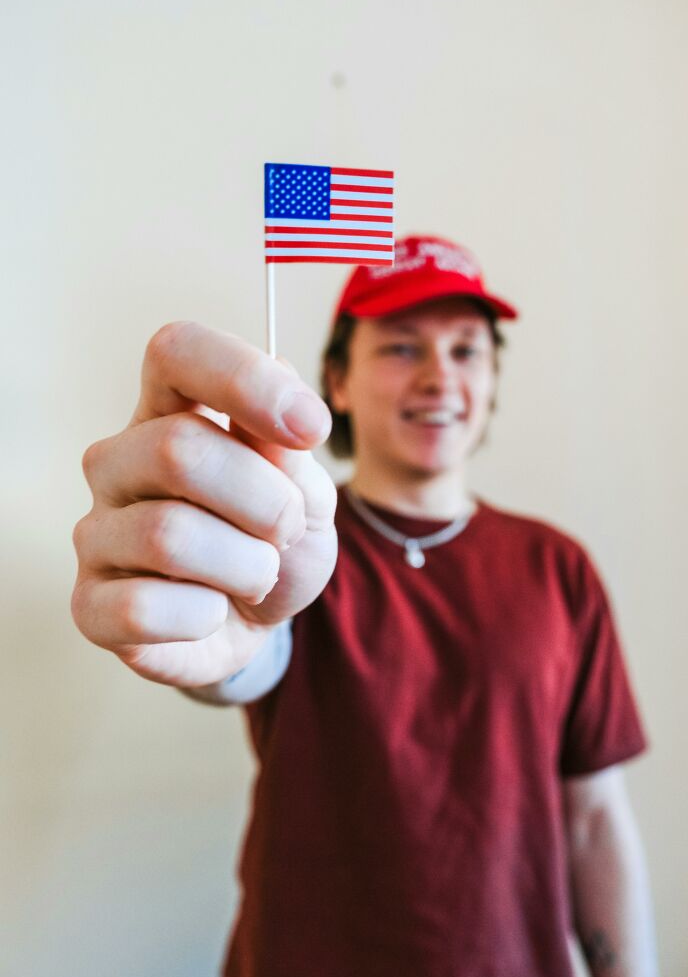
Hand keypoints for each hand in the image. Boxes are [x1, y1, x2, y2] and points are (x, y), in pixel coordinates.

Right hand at [71, 321, 337, 687]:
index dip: (244, 378)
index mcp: (170, 412)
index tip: (310, 428)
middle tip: (286, 530)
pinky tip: (210, 612)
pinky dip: (203, 616)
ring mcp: (95, 532)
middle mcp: (118, 461)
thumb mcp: (307, 494)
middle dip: (265, 501)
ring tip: (255, 575)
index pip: (176, 352)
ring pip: (167, 534)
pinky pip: (142, 607)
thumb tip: (280, 395)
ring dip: (245, 565)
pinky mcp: (88, 605)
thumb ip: (290, 453)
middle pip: (178, 449)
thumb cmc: (273, 544)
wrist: (257, 625)